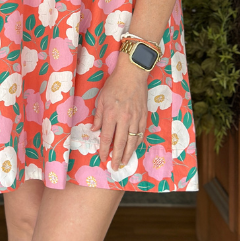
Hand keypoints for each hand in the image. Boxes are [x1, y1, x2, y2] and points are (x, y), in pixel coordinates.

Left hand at [91, 53, 148, 171]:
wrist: (133, 74)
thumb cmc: (114, 84)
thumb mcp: (101, 98)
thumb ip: (98, 116)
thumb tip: (95, 130)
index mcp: (111, 114)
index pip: (106, 138)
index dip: (104, 150)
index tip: (103, 158)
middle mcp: (124, 119)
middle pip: (120, 143)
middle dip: (117, 157)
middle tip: (114, 167)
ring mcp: (135, 118)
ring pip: (132, 141)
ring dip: (128, 154)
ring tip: (124, 162)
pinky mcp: (143, 116)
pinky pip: (140, 133)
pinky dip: (137, 143)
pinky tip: (134, 148)